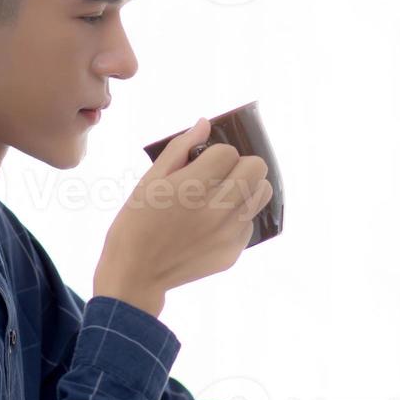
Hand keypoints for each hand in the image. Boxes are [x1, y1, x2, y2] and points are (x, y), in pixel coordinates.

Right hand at [94, 117, 272, 318]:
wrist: (136, 274)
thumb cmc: (136, 222)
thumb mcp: (149, 181)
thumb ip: (179, 149)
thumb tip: (205, 124)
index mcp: (192, 187)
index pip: (228, 152)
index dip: (215, 153)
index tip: (200, 164)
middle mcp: (217, 209)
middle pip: (257, 168)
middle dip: (239, 165)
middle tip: (218, 177)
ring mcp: (228, 233)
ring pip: (263, 193)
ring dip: (247, 188)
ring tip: (223, 196)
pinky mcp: (233, 252)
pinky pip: (250, 222)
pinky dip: (238, 217)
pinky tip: (214, 224)